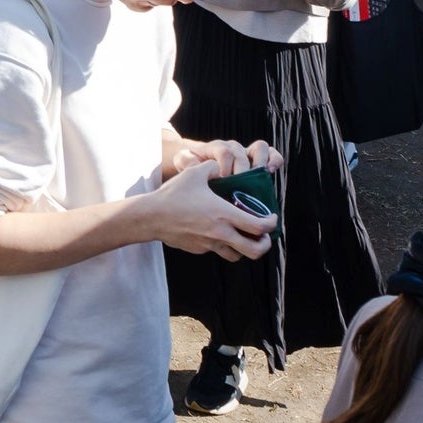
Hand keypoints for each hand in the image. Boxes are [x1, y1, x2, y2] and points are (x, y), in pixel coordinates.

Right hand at [145, 165, 274, 259]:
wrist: (151, 217)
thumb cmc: (173, 194)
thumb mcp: (194, 173)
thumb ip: (213, 167)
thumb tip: (221, 166)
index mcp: (224, 214)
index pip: (259, 226)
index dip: (271, 223)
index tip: (271, 217)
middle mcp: (221, 233)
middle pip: (255, 250)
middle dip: (265, 245)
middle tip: (264, 235)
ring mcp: (210, 244)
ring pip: (238, 255)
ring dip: (245, 248)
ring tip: (243, 236)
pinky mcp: (200, 249)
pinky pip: (218, 251)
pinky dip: (224, 245)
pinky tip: (218, 232)